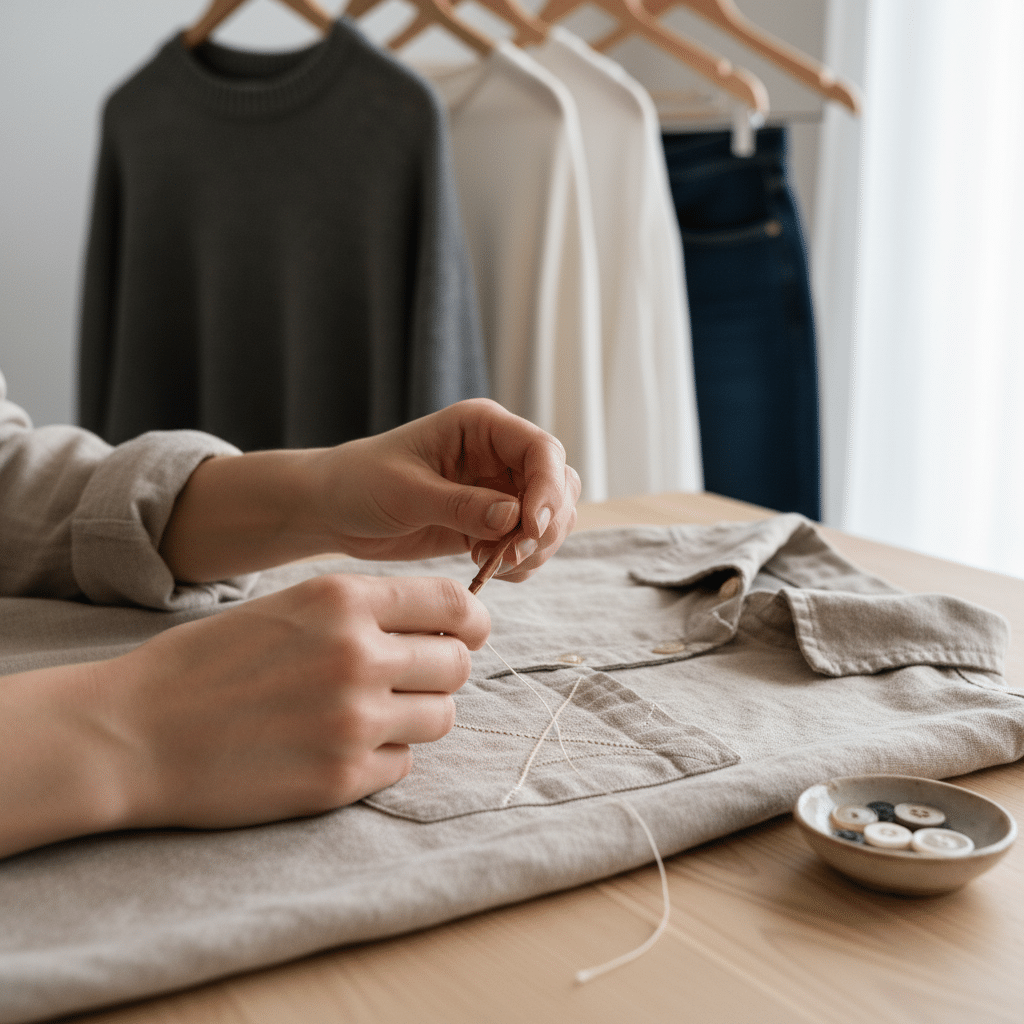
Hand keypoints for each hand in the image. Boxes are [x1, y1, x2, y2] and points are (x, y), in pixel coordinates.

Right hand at [0, 572, 488, 855]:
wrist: (133, 732)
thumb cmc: (207, 663)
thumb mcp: (287, 607)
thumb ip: (361, 611)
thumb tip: (436, 626)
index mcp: (343, 600)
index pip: (454, 603)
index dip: (469, 620)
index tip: (464, 634)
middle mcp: (358, 655)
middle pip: (457, 665)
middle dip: (440, 672)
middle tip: (408, 680)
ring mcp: (353, 721)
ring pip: (440, 718)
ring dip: (415, 717)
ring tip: (367, 715)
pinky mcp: (341, 779)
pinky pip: (403, 765)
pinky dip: (382, 758)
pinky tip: (338, 749)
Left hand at [310, 398, 580, 580]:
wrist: (335, 509)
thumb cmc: (361, 483)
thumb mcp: (406, 492)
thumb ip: (461, 505)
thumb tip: (515, 517)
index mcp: (482, 427)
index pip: (542, 450)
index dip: (548, 489)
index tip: (531, 529)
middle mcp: (500, 454)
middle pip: (559, 487)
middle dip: (544, 527)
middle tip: (506, 557)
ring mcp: (500, 489)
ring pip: (552, 520)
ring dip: (533, 550)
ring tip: (488, 564)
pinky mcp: (494, 523)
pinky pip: (530, 546)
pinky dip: (519, 564)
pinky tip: (486, 569)